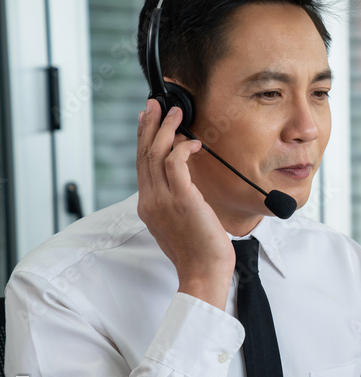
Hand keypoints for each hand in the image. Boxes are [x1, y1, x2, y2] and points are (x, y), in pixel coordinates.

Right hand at [137, 100, 233, 309]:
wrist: (203, 271)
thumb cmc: (199, 252)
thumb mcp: (180, 224)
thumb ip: (176, 203)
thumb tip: (186, 187)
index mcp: (148, 206)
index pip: (142, 165)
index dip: (144, 139)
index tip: (148, 121)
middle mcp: (150, 200)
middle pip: (144, 154)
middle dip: (150, 125)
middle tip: (155, 105)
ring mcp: (163, 199)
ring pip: (156, 154)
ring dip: (166, 129)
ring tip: (176, 113)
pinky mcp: (181, 198)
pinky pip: (174, 163)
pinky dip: (182, 148)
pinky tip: (193, 142)